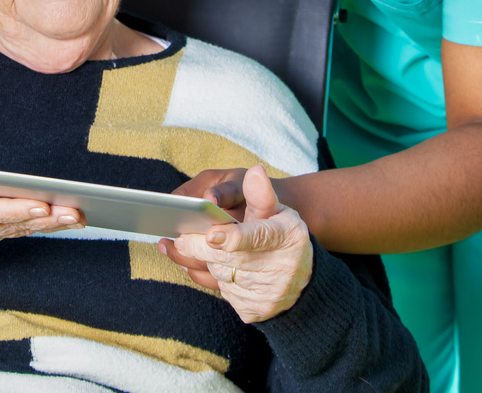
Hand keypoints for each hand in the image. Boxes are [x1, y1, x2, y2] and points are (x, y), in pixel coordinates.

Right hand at [0, 132, 83, 282]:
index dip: (13, 211)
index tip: (38, 205)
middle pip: (13, 223)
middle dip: (44, 217)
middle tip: (73, 211)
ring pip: (23, 228)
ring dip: (52, 224)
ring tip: (80, 213)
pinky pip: (23, 230)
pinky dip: (47, 226)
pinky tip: (71, 218)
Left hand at [161, 165, 312, 322]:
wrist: (303, 281)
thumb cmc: (283, 236)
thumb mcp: (279, 211)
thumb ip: (260, 193)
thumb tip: (255, 171)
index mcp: (286, 237)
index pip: (258, 236)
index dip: (233, 237)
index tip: (211, 234)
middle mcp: (279, 269)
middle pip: (229, 259)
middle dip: (199, 247)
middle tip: (178, 238)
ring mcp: (267, 294)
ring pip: (221, 276)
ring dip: (204, 261)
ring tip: (190, 248)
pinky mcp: (254, 311)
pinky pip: (224, 294)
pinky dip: (216, 279)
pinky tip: (215, 267)